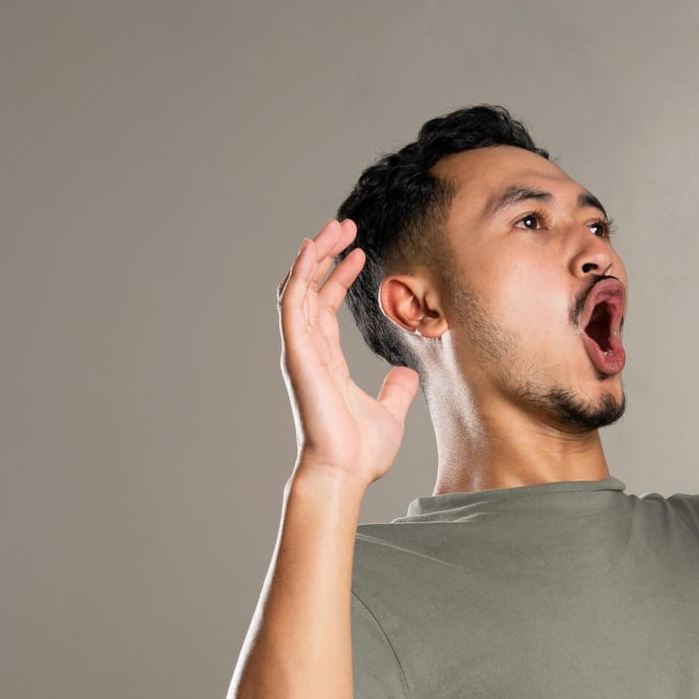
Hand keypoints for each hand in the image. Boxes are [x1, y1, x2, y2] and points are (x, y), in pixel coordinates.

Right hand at [276, 217, 419, 486]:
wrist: (345, 472)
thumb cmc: (360, 451)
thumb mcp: (389, 412)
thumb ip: (395, 391)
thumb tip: (405, 375)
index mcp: (326, 360)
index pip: (327, 306)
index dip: (339, 276)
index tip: (358, 252)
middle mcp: (308, 350)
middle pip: (311, 289)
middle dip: (325, 254)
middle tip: (344, 226)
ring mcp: (300, 351)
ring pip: (300, 288)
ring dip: (314, 255)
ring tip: (333, 227)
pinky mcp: (296, 354)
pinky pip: (292, 304)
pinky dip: (299, 274)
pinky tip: (311, 248)